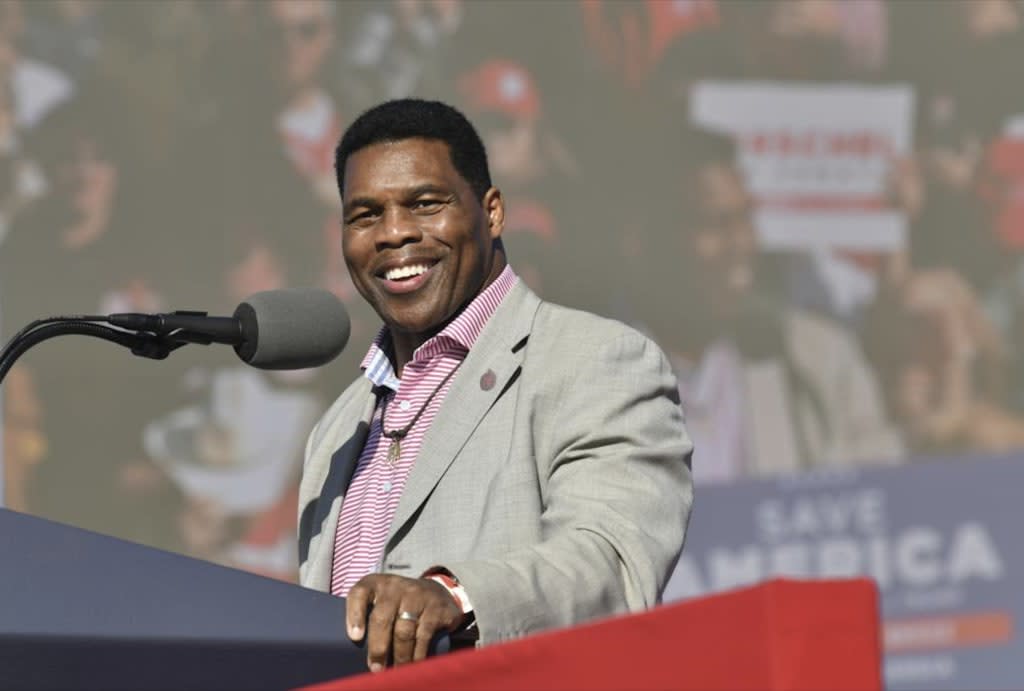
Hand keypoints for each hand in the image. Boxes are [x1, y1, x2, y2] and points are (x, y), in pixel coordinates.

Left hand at [346, 573, 463, 670]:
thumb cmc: (399, 604)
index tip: (354, 637)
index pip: (359, 593)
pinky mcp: (436, 608)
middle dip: (378, 648)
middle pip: (381, 617)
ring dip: (398, 656)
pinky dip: (417, 654)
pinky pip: (424, 635)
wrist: (438, 593)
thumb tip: (347, 650)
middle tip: (375, 669)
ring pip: (403, 630)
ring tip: (394, 672)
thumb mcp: (380, 601)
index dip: (354, 614)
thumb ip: (366, 616)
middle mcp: (395, 586)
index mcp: (375, 584)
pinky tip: (413, 664)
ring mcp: (417, 595)